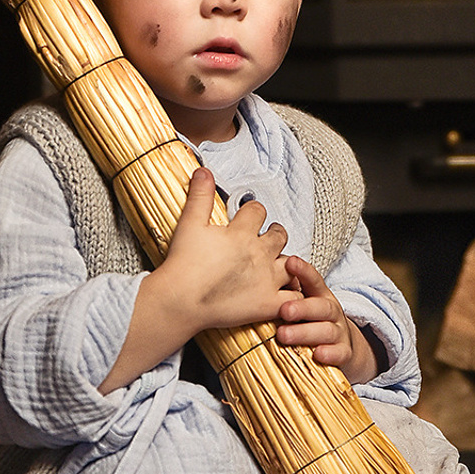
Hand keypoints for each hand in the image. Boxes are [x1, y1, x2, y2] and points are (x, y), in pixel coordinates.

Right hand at [158, 168, 297, 332]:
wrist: (180, 300)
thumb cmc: (183, 264)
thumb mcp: (189, 224)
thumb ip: (200, 196)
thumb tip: (204, 170)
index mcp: (241, 233)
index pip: (258, 210)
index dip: (253, 211)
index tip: (248, 216)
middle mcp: (259, 253)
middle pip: (279, 235)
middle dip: (274, 233)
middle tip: (266, 239)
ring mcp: (267, 279)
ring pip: (291, 263)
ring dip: (287, 261)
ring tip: (278, 264)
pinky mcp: (268, 303)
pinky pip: (294, 295)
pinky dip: (295, 292)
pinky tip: (287, 290)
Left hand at [274, 255, 379, 383]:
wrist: (341, 348)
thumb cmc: (313, 324)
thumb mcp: (303, 307)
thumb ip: (286, 297)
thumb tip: (254, 283)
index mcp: (320, 297)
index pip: (313, 281)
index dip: (303, 272)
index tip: (290, 262)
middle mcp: (331, 312)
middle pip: (320, 307)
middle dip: (302, 308)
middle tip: (283, 310)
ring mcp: (339, 333)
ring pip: (326, 330)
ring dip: (304, 332)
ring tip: (284, 335)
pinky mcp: (344, 353)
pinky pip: (339, 353)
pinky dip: (329, 354)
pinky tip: (317, 354)